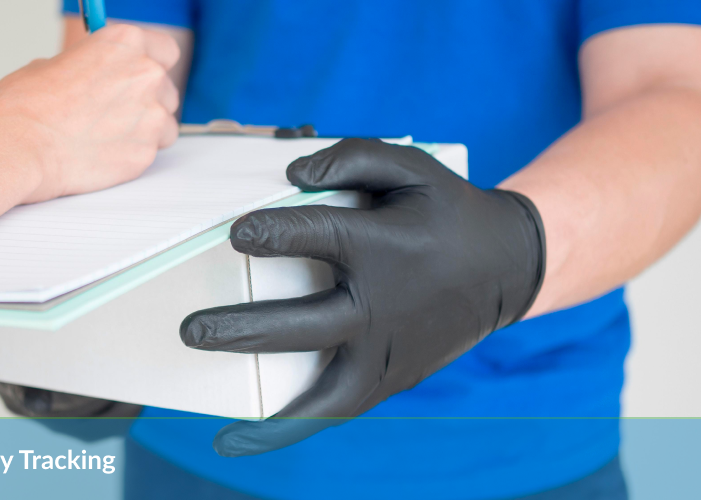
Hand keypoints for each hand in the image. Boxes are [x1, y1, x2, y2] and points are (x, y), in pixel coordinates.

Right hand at [0, 24, 180, 202]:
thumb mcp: (53, 64)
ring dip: (144, 129)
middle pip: (166, 89)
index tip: (139, 74)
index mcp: (125, 43)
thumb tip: (93, 77)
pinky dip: (132, 154)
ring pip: (164, 124)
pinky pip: (150, 152)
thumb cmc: (25, 105)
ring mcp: (151, 115)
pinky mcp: (146, 152)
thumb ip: (89, 68)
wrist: (18, 145)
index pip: (164, 50)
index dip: (151, 64)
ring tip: (107, 137)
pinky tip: (102, 154)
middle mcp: (146, 74)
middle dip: (146, 100)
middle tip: (116, 112)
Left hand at [180, 138, 545, 455]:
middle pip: (309, 324)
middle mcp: (387, 306)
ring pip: (327, 389)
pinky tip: (251, 440)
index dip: (275, 234)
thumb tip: (291, 175)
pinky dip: (297, 429)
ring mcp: (391, 349)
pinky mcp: (394, 375)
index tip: (238, 234)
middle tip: (193, 331)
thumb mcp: (410, 166)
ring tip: (223, 421)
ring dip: (272, 407)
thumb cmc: (444, 210)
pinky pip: (342, 408)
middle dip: (246, 329)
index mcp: (387, 247)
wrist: (506, 265)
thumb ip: (352, 159)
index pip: (320, 238)